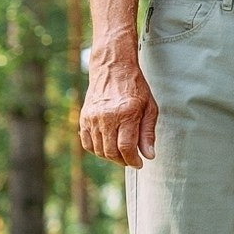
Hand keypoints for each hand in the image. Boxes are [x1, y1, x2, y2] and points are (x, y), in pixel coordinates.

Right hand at [79, 50, 159, 167]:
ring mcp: (92, 118)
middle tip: (131, 160)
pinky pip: (87, 143)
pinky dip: (97, 150)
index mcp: (126, 114)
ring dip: (111, 157)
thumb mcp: (150, 108)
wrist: (113, 69)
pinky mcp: (84, 118)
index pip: (126, 147)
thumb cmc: (135, 88)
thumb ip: (148, 133)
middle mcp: (106, 117)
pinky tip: (108, 147)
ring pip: (99, 149)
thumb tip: (149, 155)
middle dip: (123, 161)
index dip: (133, 160)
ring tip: (121, 154)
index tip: (139, 163)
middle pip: (111, 151)